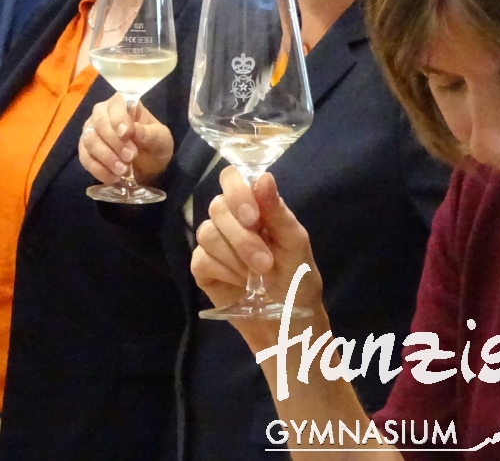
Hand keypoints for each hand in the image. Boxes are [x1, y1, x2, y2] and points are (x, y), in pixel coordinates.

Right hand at [78, 93, 174, 186]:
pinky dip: (98, 169)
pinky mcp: (85, 151)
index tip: (127, 134)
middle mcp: (102, 113)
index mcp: (123, 104)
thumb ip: (149, 133)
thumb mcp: (161, 139)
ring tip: (123, 170)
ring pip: (89, 140)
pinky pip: (85, 158)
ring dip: (106, 157)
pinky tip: (113, 177)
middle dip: (114, 142)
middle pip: (99, 122)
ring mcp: (91, 131)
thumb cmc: (155, 144)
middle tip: (130, 157)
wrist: (149, 165)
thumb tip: (134, 129)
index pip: (115, 105)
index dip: (118, 119)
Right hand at [191, 168, 323, 323]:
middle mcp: (230, 219)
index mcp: (253, 206)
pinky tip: (240, 284)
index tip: (253, 217)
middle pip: (217, 207)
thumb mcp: (294, 243)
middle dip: (242, 238)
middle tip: (265, 263)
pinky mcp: (202, 268)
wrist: (288, 322)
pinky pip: (201, 259)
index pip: (230, 178)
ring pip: (207, 233)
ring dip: (236, 257)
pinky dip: (224, 272)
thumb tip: (264, 176)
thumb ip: (277, 211)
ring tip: (256, 276)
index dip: (236, 192)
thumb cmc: (297, 277)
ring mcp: (213, 243)